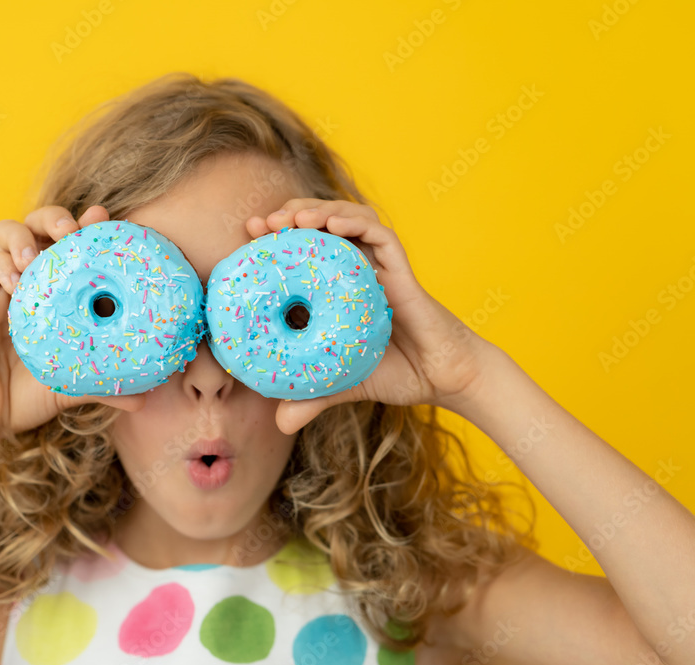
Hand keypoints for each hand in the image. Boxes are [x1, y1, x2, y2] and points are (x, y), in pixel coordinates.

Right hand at [0, 204, 145, 461]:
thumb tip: (145, 399)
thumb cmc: (31, 393)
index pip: (73, 243)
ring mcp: (3, 283)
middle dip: (55, 218)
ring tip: (34, 256)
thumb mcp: (75, 384)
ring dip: (22, 235)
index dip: (88, 225)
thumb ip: (107, 385)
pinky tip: (15, 283)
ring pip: (7, 231)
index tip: (103, 218)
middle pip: (40, 223)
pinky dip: (1, 264)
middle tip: (69, 232)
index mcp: (59, 288)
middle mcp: (32, 277)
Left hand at [246, 198, 499, 434]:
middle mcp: (356, 269)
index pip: (303, 252)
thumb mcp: (345, 383)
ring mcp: (379, 266)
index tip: (249, 236)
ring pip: (348, 219)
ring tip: (292, 217)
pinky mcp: (402, 269)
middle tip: (262, 224)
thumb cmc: (398, 374)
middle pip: (320, 227)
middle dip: (290, 217)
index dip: (276, 240)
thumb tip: (280, 423)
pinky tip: (333, 224)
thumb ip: (314, 396)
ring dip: (320, 211)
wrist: (445, 379)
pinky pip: (380, 234)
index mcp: (339, 288)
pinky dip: (356, 222)